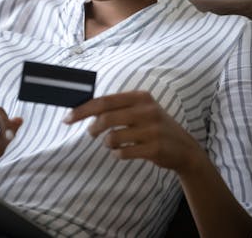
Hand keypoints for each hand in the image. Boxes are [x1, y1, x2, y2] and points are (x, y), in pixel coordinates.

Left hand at [63, 91, 201, 174]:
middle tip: (92, 134)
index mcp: (141, 97)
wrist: (184, 148)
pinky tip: (125, 152)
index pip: (105, 100)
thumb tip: (84, 109)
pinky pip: (122, 153)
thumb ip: (117, 108)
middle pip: (106, 119)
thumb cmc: (154, 127)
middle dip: (93, 129)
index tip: (67, 117)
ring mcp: (152, 129)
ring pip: (112, 138)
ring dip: (108, 144)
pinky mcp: (154, 148)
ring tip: (115, 143)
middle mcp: (147, 110)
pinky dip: (118, 154)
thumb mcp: (141, 110)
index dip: (83, 109)